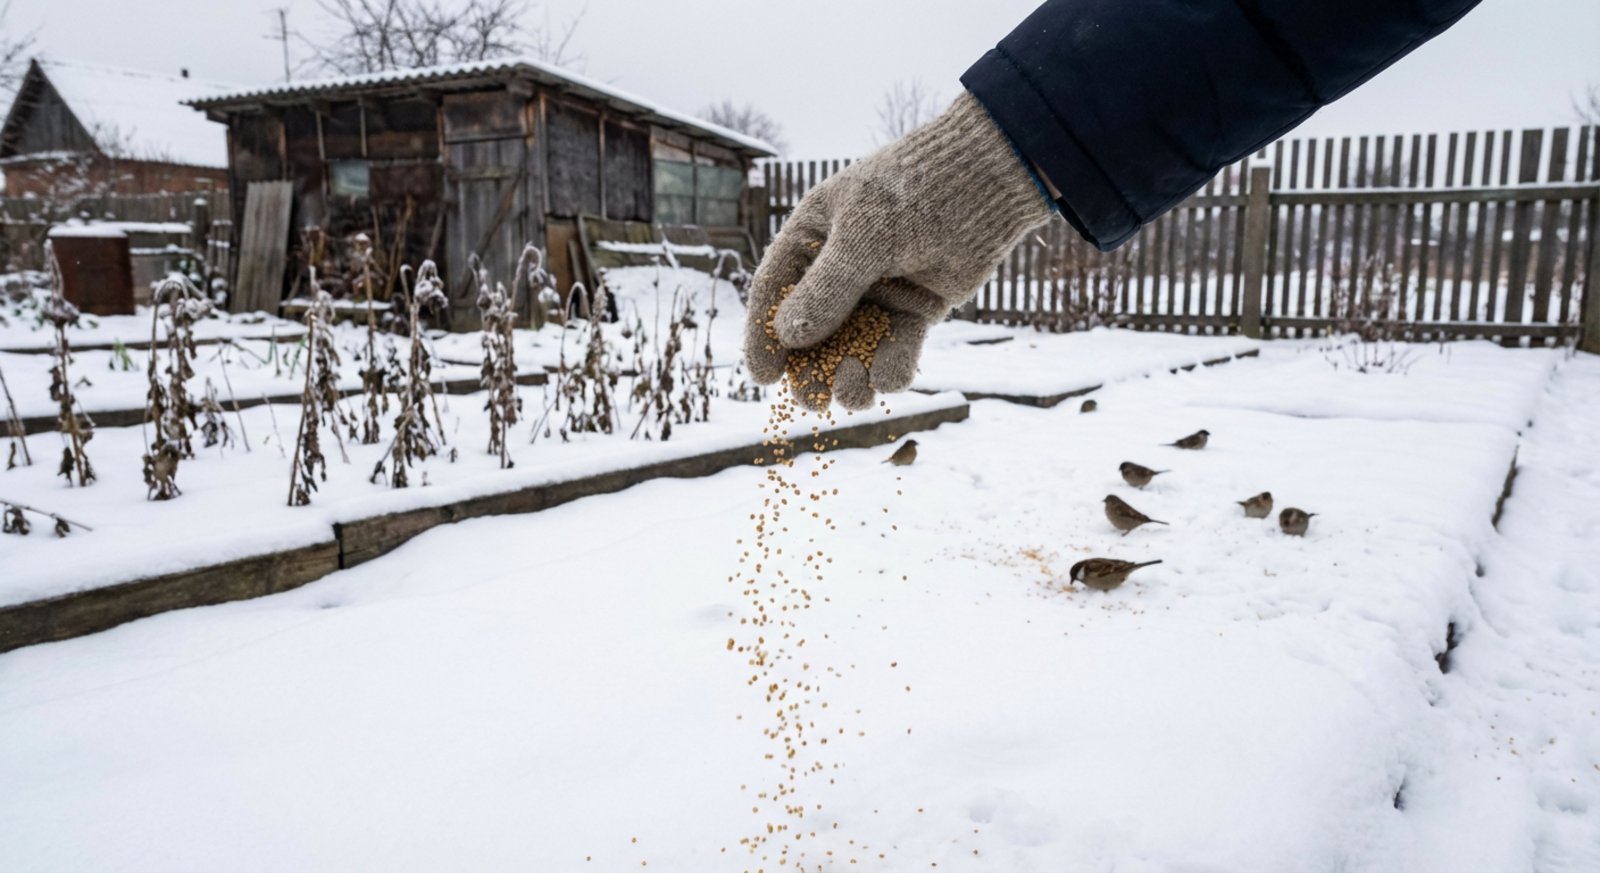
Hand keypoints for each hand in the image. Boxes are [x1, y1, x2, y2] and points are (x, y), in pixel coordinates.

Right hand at [744, 91, 1052, 411]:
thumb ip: (829, 287)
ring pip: (852, 347)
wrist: (987, 181)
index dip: (764, 336)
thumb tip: (787, 338)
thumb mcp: (865, 236)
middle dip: (810, 370)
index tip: (763, 377)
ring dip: (851, 376)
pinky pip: (895, 349)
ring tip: (854, 395)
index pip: (774, 291)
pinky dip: (891, 368)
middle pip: (811, 331)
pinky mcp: (915, 310)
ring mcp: (877, 292)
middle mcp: (839, 269)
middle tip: (812, 402)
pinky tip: (890, 379)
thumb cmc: (916, 190)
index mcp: (811, 238)